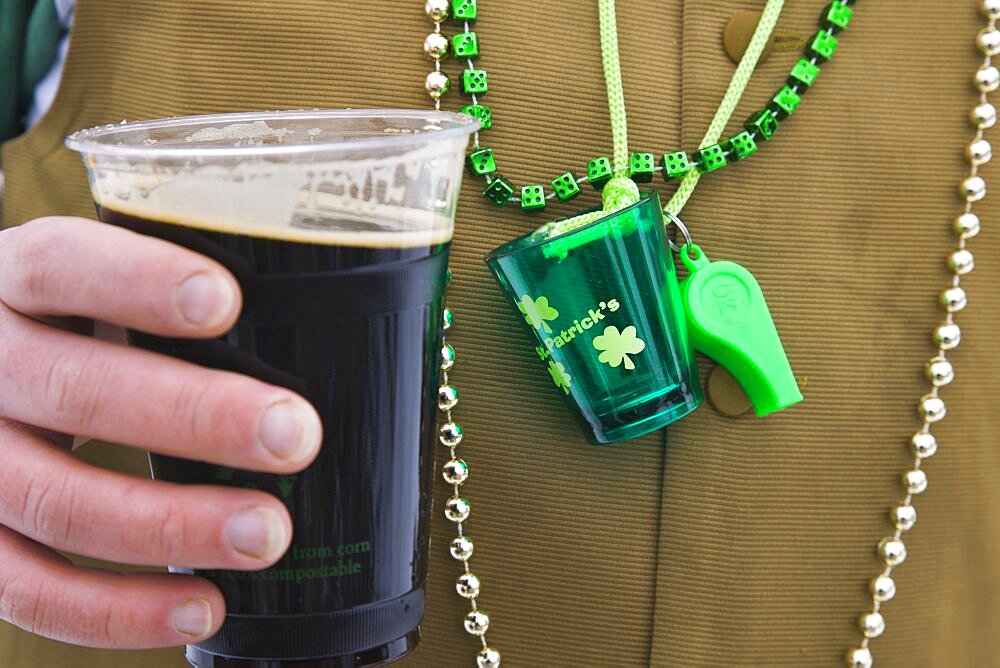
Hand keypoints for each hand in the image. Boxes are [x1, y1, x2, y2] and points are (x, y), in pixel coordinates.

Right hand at [0, 217, 321, 648]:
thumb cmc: (70, 333)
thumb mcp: (93, 293)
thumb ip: (167, 303)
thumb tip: (330, 329)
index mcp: (14, 283)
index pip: (62, 266)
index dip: (138, 282)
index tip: (229, 301)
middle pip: (74, 389)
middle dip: (194, 417)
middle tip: (295, 436)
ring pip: (54, 499)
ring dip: (171, 525)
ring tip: (266, 535)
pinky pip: (27, 587)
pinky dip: (115, 610)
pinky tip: (203, 606)